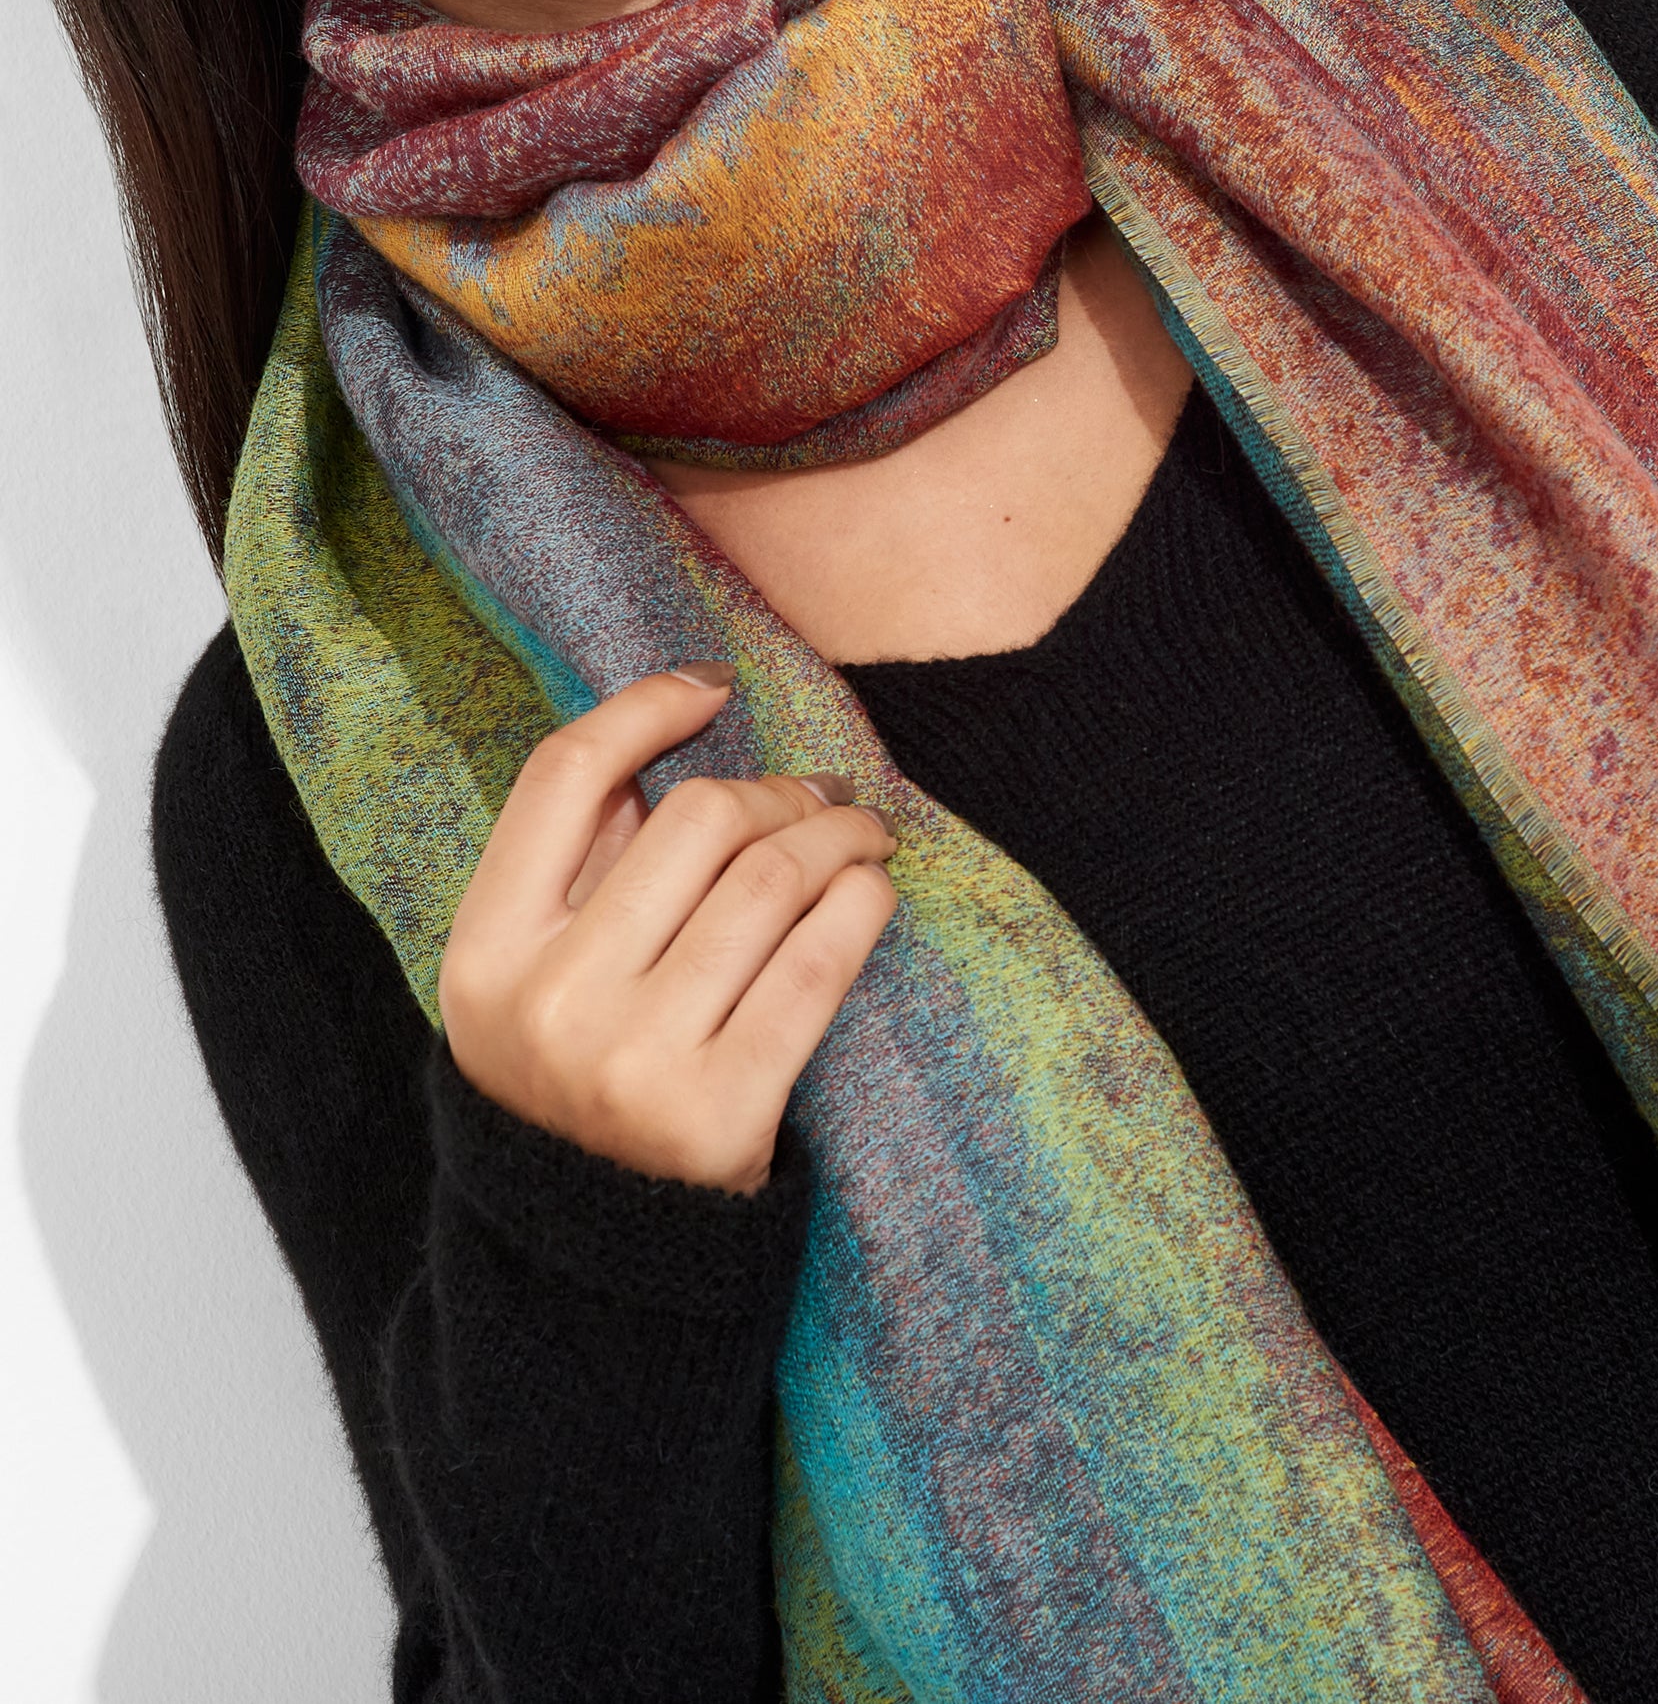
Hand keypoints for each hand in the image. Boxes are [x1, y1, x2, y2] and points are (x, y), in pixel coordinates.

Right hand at [439, 666, 898, 1193]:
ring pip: (772, 879)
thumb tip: (671, 728)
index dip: (645, 708)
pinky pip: (818, 965)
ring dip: (838, 834)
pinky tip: (871, 891)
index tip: (711, 688)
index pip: (565, 775)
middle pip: (696, 816)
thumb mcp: (527, 982)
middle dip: (778, 788)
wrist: (592, 1266)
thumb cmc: (572, 1086)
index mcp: (487, 952)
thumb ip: (581, 866)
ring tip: (861, 834)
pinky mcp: (723, 1112)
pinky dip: (861, 905)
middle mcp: (553, 999)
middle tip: (819, 793)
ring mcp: (637, 1059)